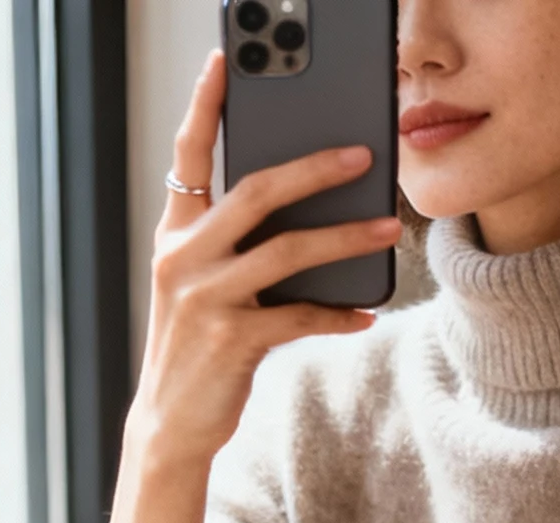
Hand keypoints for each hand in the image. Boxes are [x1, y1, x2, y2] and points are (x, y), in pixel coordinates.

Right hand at [132, 50, 399, 474]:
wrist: (171, 425)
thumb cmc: (195, 350)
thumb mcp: (199, 287)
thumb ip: (232, 246)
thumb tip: (302, 212)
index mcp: (175, 235)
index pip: (188, 157)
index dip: (205, 105)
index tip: (223, 60)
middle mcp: (185, 258)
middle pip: (257, 191)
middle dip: (315, 167)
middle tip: (363, 154)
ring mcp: (206, 298)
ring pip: (288, 250)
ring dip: (345, 237)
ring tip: (387, 227)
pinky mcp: (232, 340)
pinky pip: (300, 316)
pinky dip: (337, 313)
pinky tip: (366, 313)